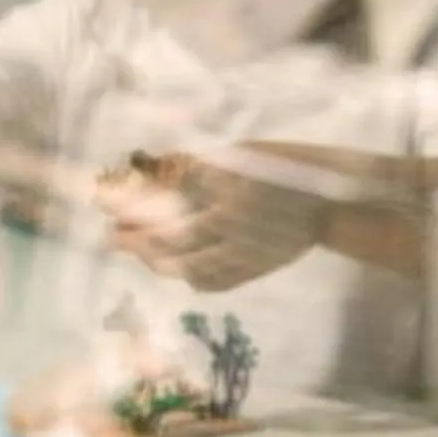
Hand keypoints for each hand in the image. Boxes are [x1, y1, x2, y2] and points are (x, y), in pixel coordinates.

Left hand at [97, 150, 331, 292]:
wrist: (333, 202)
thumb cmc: (285, 166)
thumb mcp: (241, 154)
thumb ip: (196, 166)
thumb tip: (148, 168)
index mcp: (231, 184)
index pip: (169, 197)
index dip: (133, 202)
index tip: (104, 202)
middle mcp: (235, 221)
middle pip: (172, 236)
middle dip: (135, 238)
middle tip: (110, 237)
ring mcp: (246, 250)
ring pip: (189, 265)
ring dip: (157, 261)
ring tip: (137, 251)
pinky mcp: (254, 269)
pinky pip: (213, 282)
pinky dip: (188, 276)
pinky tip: (174, 268)